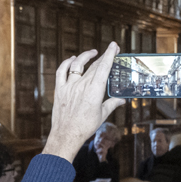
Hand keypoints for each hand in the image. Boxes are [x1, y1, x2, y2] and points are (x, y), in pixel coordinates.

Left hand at [42, 44, 124, 161]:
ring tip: (92, 53)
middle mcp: (81, 86)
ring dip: (85, 56)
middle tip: (110, 51)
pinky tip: (72, 60)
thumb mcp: (102, 115)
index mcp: (94, 91)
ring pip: (77, 65)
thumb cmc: (85, 127)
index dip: (110, 54)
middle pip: (93, 66)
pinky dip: (66, 63)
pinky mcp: (59, 90)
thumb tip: (121, 100)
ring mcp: (69, 87)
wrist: (66, 135)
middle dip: (103, 56)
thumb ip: (112, 104)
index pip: (104, 68)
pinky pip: (61, 72)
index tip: (114, 46)